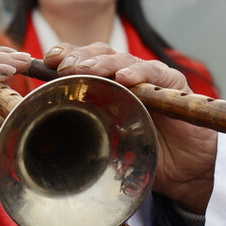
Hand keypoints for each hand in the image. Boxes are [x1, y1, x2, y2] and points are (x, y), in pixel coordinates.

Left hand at [42, 43, 217, 213]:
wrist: (185, 171)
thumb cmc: (142, 155)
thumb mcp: (105, 143)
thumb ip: (82, 129)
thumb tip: (40, 125)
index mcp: (105, 85)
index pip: (82, 61)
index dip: (64, 56)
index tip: (45, 60)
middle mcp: (125, 76)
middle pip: (99, 54)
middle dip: (78, 56)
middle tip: (61, 65)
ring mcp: (149, 77)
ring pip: (122, 59)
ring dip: (102, 62)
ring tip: (86, 69)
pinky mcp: (173, 83)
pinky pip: (155, 72)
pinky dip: (139, 73)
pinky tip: (124, 78)